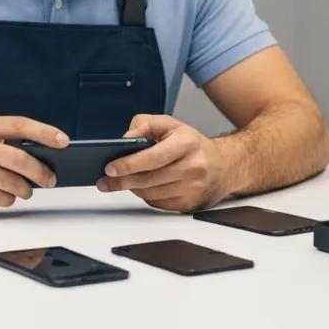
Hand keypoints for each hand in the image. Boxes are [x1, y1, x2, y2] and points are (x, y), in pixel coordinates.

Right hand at [0, 116, 63, 208]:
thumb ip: (2, 141)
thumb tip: (40, 156)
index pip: (19, 125)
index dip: (44, 132)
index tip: (63, 141)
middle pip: (18, 158)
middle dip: (40, 171)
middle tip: (50, 179)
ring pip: (10, 182)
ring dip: (24, 190)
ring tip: (26, 190)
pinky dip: (8, 199)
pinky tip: (6, 196)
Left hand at [95, 114, 237, 212]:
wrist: (223, 165)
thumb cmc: (191, 144)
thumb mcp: (170, 124)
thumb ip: (144, 124)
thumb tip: (124, 139)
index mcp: (187, 143)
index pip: (153, 156)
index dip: (129, 163)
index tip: (110, 167)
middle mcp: (193, 166)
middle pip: (150, 178)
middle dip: (123, 181)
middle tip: (105, 181)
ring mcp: (193, 188)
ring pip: (152, 193)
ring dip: (132, 189)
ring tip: (119, 183)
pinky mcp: (190, 204)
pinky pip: (159, 203)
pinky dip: (146, 196)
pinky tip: (141, 188)